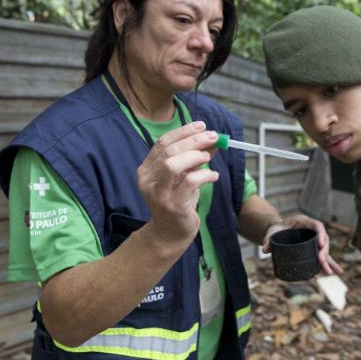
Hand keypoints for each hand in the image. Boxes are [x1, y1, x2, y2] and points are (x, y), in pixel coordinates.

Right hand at [137, 121, 219, 245]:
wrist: (170, 233)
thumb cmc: (177, 201)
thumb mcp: (184, 177)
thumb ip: (195, 159)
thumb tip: (212, 140)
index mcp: (146, 170)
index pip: (163, 143)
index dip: (183, 132)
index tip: (202, 126)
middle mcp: (148, 181)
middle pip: (169, 152)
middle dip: (193, 140)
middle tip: (213, 137)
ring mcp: (159, 194)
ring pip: (173, 165)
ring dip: (195, 156)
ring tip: (209, 158)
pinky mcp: (173, 206)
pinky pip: (189, 183)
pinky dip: (205, 175)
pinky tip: (213, 176)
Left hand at [262, 214, 343, 275]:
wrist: (278, 230)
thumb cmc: (276, 228)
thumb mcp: (272, 232)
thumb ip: (268, 239)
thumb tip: (264, 250)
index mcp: (305, 221)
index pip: (317, 226)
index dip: (321, 235)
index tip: (320, 245)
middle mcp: (312, 230)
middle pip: (323, 239)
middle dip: (324, 251)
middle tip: (321, 261)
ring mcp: (313, 240)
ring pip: (324, 250)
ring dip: (328, 261)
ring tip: (332, 272)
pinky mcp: (312, 249)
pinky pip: (323, 256)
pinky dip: (329, 264)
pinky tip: (336, 272)